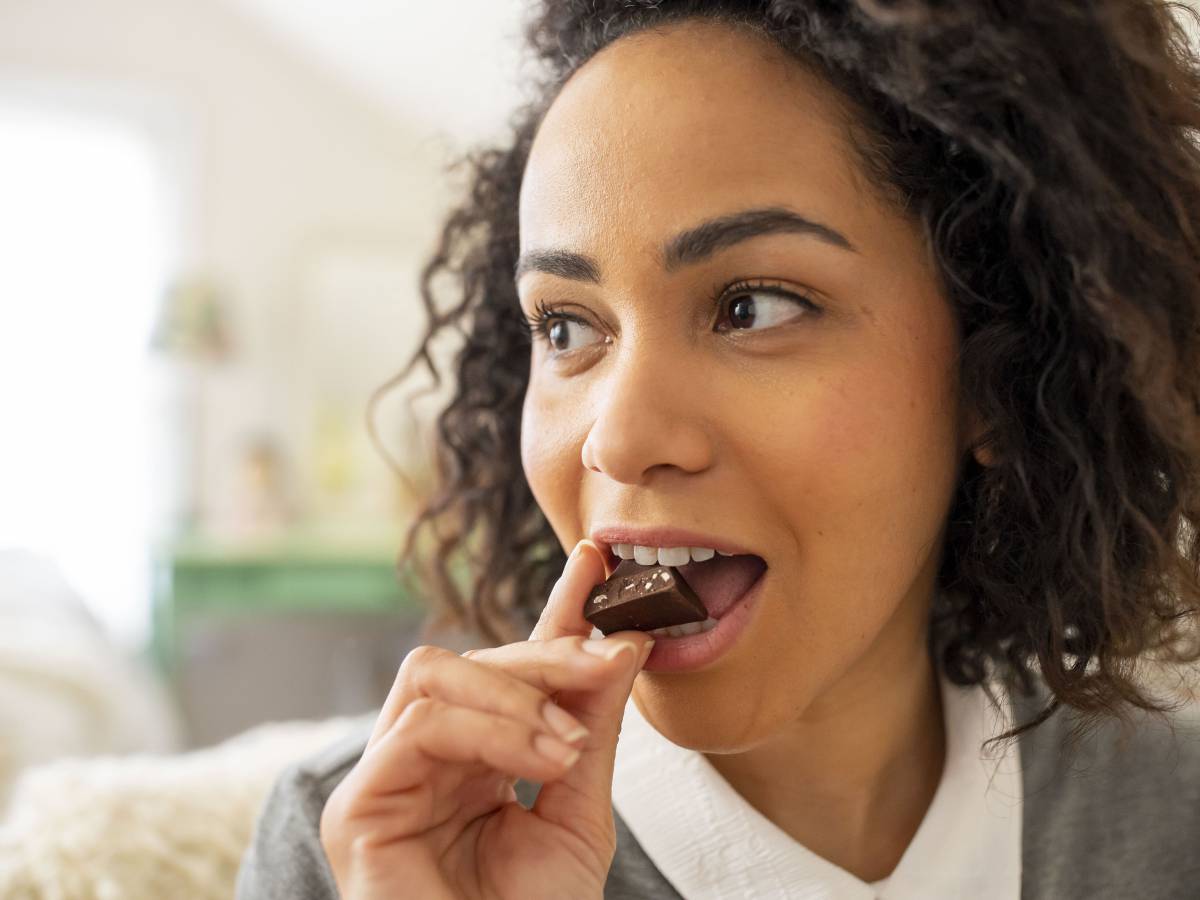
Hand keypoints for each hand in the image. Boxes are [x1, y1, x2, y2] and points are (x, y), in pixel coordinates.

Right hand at [319, 540, 653, 899]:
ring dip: (513, 692)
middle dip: (545, 651)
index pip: (512, 669)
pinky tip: (539, 759)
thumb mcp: (579, 810)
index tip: (597, 562)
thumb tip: (621, 643)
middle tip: (607, 657)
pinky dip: (488, 727)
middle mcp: (425, 758)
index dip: (552, 613)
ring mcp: (387, 780)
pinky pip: (419, 725)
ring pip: (434, 672)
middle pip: (471, 659)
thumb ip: (589, 728)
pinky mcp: (359, 809)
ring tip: (565, 745)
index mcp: (477, 757)